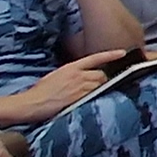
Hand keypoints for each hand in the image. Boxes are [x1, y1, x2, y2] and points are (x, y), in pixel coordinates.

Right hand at [0, 50, 127, 126]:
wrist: (33, 103)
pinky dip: (97, 98)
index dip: (111, 55)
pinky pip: (95, 96)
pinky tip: (93, 101)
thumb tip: (81, 76)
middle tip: (95, 88)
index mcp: (71, 67)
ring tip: (91, 96)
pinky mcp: (80, 99)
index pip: (95, 58)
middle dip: (101, 81)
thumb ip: (71, 74)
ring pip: (100, 86)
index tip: (122, 53)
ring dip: (100, 90)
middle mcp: (78, 76)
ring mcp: (80, 88)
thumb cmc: (40, 91)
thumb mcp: (56, 76)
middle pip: (101, 75)